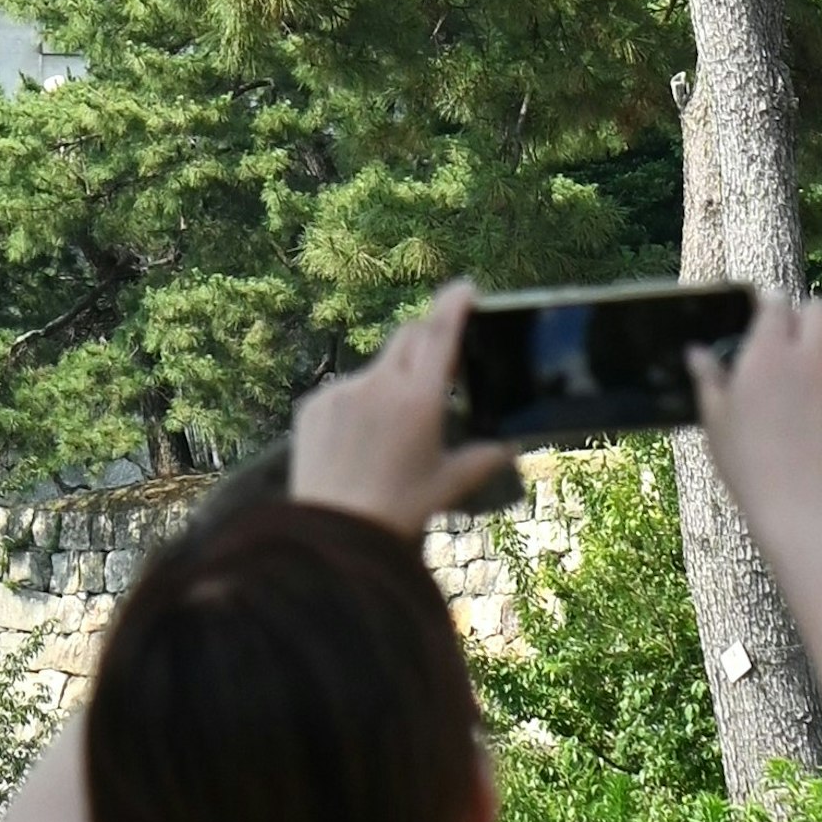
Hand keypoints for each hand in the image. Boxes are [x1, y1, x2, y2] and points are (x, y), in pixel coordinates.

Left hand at [289, 286, 517, 536]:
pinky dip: (357, 404)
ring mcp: (341, 391)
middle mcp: (379, 385)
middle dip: (425, 338)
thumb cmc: (398, 510)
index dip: (453, 304)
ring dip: (389, 381)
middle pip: (407, 338)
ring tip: (390, 429)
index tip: (465, 288)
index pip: (440, 334)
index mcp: (418, 399)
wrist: (333, 533)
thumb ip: (481, 460)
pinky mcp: (313, 405)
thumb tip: (509, 447)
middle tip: (436, 359)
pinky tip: (358, 442)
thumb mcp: (447, 485)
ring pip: (374, 369)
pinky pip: (342, 391)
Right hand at [691, 292, 821, 550]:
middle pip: (821, 310)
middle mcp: (812, 360)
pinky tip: (819, 445)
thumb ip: (709, 378)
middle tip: (794, 343)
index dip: (770, 305)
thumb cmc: (747, 463)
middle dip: (809, 317)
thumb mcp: (716, 420)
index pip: (775, 304)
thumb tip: (697, 353)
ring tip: (800, 421)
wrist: (802, 508)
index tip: (765, 314)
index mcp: (769, 354)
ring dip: (821, 377)